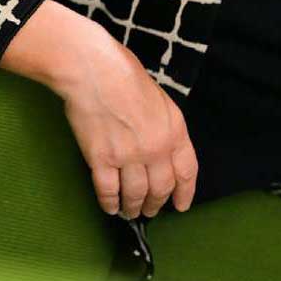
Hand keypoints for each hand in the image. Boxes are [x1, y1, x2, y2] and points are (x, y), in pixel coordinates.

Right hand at [55, 36, 197, 218]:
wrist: (94, 69)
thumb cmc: (123, 73)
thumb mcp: (159, 97)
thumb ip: (164, 125)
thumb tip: (160, 147)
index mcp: (174, 129)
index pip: (186, 171)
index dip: (185, 192)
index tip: (180, 205)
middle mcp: (156, 148)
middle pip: (160, 188)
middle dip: (155, 204)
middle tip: (149, 210)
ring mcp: (128, 156)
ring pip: (135, 195)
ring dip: (132, 208)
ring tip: (129, 212)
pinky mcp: (101, 160)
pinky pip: (108, 191)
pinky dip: (109, 203)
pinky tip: (110, 206)